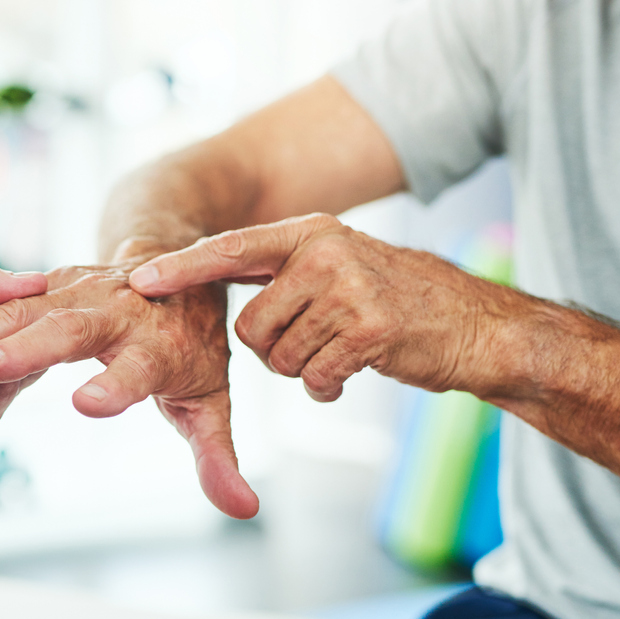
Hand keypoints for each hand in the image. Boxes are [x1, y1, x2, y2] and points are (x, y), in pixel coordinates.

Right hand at [0, 264, 259, 519]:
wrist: (177, 263)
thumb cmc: (191, 345)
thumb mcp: (210, 400)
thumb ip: (217, 455)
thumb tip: (243, 509)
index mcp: (160, 344)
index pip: (139, 369)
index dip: (117, 387)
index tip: (89, 406)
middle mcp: (120, 310)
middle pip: (72, 328)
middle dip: (27, 347)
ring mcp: (82, 290)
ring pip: (25, 311)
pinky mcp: (52, 283)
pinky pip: (5, 304)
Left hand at [129, 213, 524, 401]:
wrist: (479, 328)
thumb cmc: (399, 305)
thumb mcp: (339, 268)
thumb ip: (284, 275)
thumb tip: (219, 295)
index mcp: (311, 232)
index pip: (229, 248)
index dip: (182, 267)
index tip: (140, 279)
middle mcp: (325, 251)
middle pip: (248, 326)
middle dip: (272, 352)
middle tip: (316, 345)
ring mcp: (349, 287)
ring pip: (278, 357)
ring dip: (305, 370)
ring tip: (344, 351)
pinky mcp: (370, 328)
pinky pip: (316, 376)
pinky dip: (329, 386)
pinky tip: (357, 370)